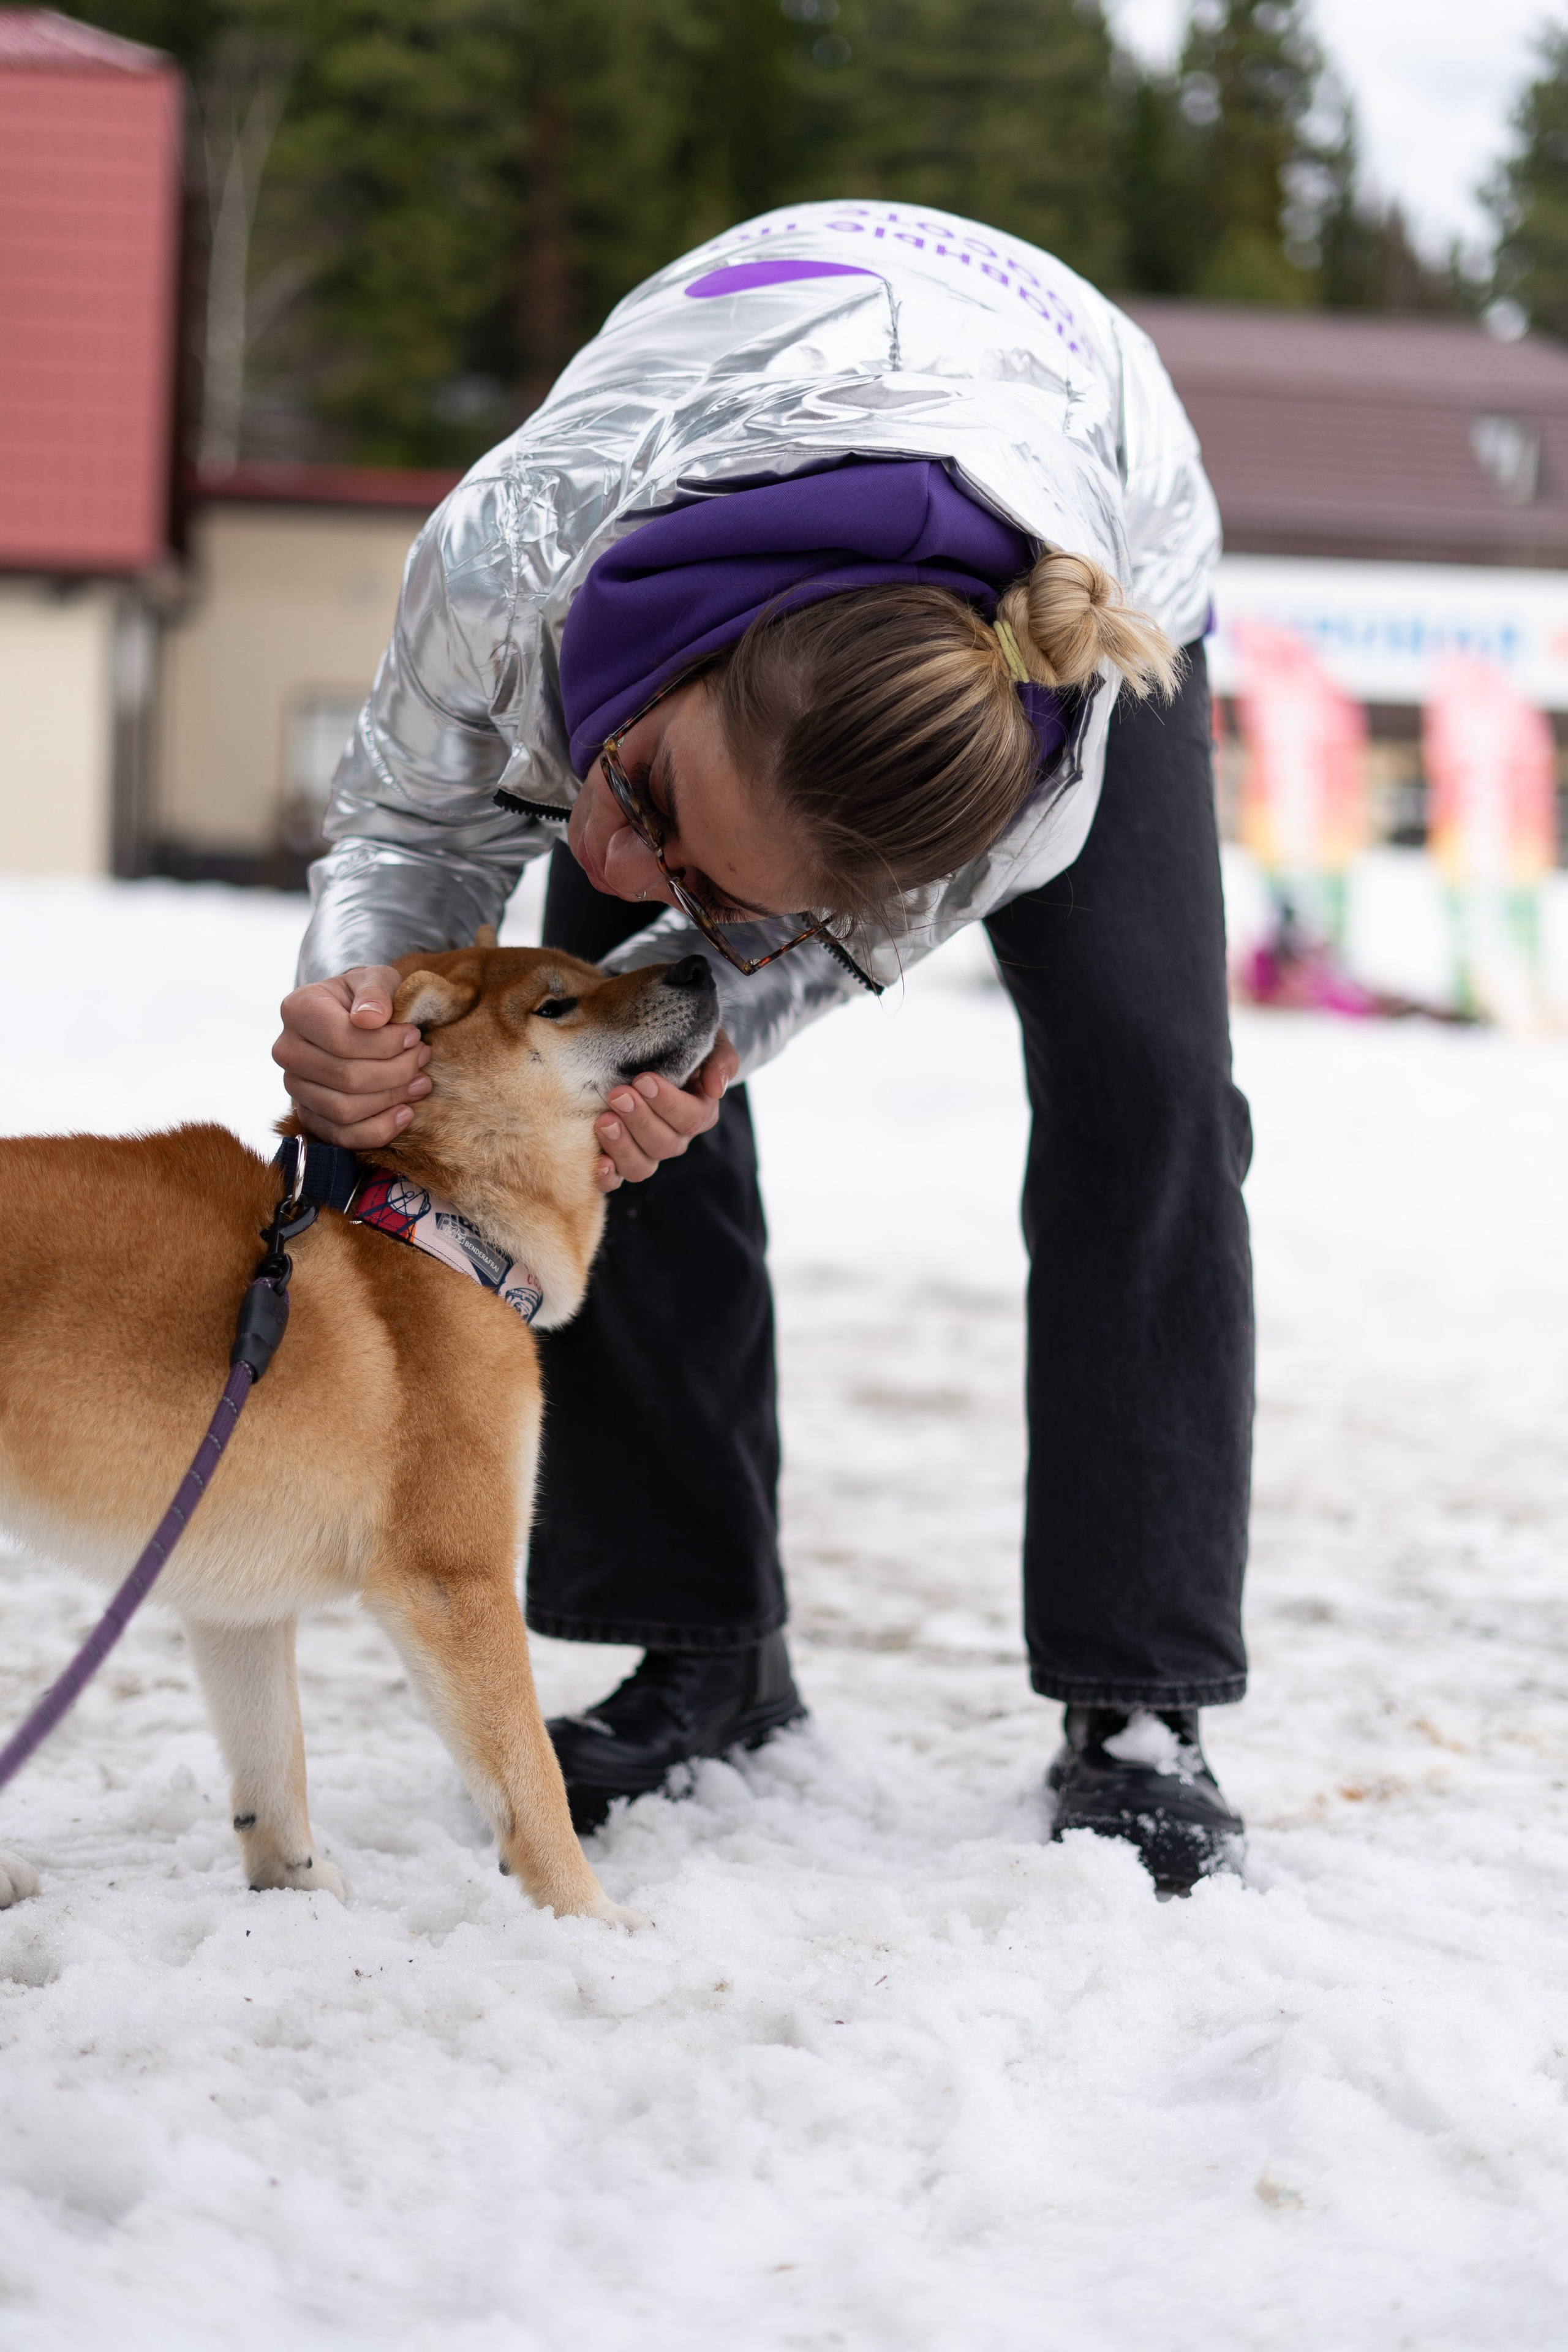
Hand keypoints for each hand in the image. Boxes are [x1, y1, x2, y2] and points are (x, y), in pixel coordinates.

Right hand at [272, 964, 431, 1148]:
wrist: (352, 1017)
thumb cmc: (367, 998)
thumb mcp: (377, 979)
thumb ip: (376, 990)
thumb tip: (371, 1018)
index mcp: (298, 1009)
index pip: (342, 1039)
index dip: (387, 1044)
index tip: (415, 1035)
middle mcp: (287, 1050)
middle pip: (346, 1078)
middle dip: (396, 1071)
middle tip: (423, 1058)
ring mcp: (294, 1086)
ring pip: (345, 1110)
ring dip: (391, 1099)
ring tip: (420, 1082)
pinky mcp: (307, 1113)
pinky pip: (341, 1136)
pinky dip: (377, 1131)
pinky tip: (404, 1113)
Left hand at [594, 1029, 737, 1189]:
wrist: (648, 1049)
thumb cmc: (678, 1044)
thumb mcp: (706, 1042)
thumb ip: (719, 1059)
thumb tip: (717, 1088)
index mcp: (700, 1112)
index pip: (691, 1118)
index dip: (667, 1103)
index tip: (643, 1080)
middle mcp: (675, 1138)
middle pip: (665, 1144)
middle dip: (640, 1120)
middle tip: (618, 1095)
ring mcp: (647, 1152)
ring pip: (641, 1166)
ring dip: (622, 1147)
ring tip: (603, 1122)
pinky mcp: (619, 1160)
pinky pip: (616, 1179)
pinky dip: (607, 1176)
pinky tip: (599, 1162)